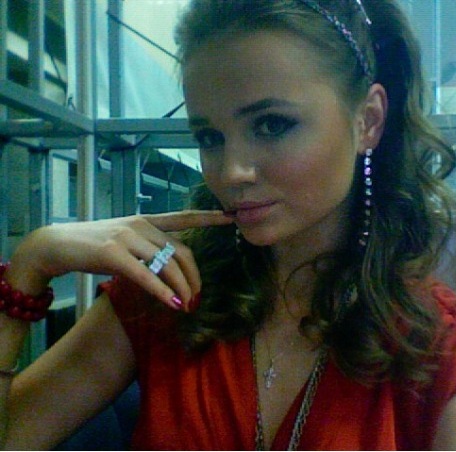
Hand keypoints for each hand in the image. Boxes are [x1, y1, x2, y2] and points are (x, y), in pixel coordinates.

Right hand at [7, 211, 233, 310]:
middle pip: (182, 252)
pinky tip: (172, 304)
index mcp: (146, 221)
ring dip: (182, 289)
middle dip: (194, 276)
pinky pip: (146, 275)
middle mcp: (141, 226)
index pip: (184, 218)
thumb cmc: (93, 245)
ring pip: (168, 265)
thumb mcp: (126, 242)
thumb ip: (148, 250)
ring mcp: (128, 238)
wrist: (56, 245)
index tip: (230, 217)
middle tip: (197, 296)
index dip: (208, 217)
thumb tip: (170, 270)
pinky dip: (162, 291)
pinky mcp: (113, 253)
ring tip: (187, 305)